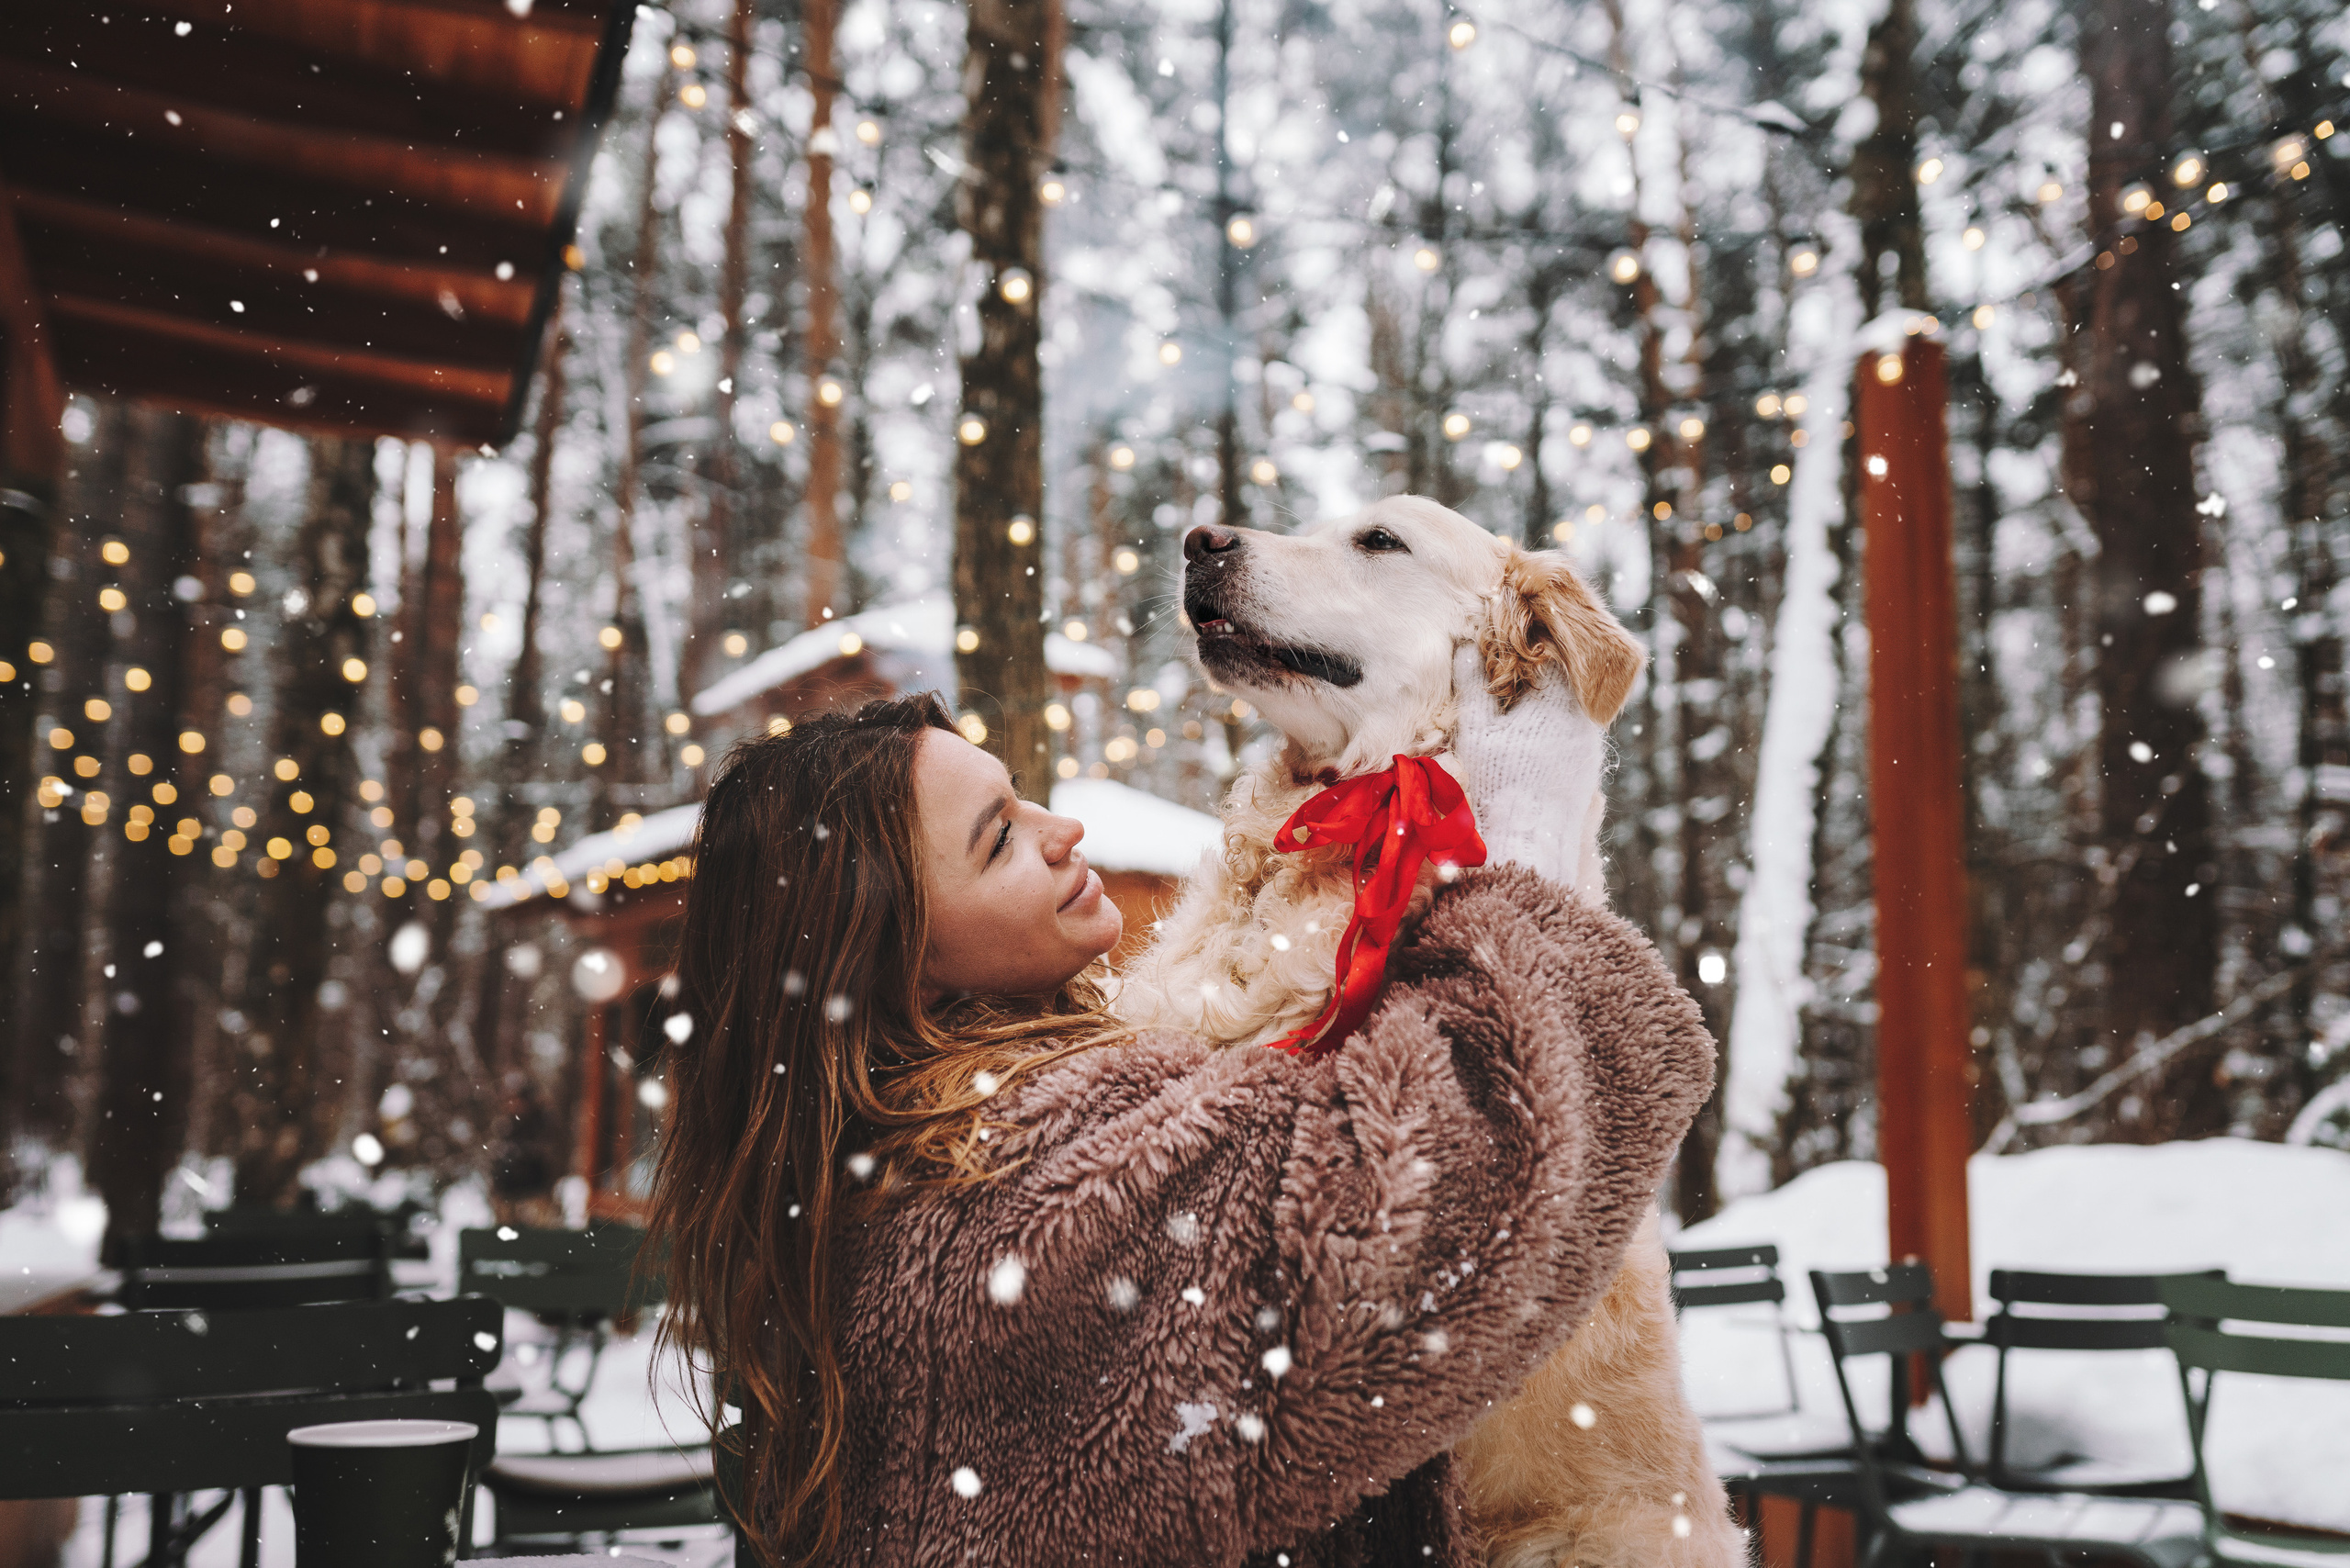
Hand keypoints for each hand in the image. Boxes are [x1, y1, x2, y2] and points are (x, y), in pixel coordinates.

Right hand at [1450, 645, 1609, 900]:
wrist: (1531, 833)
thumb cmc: (1499, 777)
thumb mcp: (1477, 728)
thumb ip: (1472, 684)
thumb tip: (1464, 647)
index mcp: (1557, 697)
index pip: (1548, 654)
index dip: (1525, 649)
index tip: (1505, 650)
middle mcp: (1582, 713)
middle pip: (1564, 678)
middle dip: (1539, 674)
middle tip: (1511, 675)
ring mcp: (1590, 739)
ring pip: (1572, 705)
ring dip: (1550, 701)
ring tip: (1521, 705)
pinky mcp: (1591, 761)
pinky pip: (1577, 730)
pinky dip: (1558, 725)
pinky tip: (1536, 736)